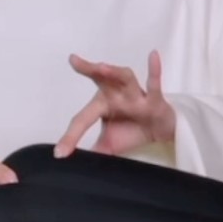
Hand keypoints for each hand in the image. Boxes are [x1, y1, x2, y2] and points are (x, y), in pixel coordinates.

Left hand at [55, 51, 177, 156]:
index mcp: (102, 104)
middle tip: (74, 61)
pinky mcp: (155, 100)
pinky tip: (153, 56)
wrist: (162, 132)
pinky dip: (154, 71)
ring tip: (102, 67)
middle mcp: (116, 95)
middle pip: (101, 79)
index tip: (60, 153)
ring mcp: (136, 95)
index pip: (82, 118)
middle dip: (88, 69)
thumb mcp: (109, 145)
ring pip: (125, 78)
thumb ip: (93, 151)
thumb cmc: (133, 131)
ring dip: (114, 72)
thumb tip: (77, 165)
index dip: (71, 136)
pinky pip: (154, 85)